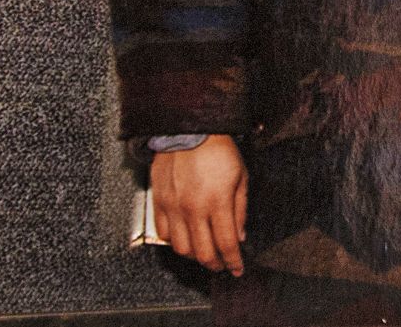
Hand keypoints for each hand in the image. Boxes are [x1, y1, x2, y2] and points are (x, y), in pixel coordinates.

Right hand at [150, 134, 247, 275]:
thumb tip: (239, 237)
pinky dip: (175, 242)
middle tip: (223, 265)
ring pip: (181, 248)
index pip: (226, 244)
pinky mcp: (159, 203)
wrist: (189, 131)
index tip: (237, 269)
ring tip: (206, 253)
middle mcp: (193, 209)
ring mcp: (174, 207)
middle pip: (202, 253)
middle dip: (215, 264)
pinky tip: (186, 239)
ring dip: (195, 256)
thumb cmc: (219, 151)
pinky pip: (164, 233)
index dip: (233, 261)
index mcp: (217, 202)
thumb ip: (240, 210)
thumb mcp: (241, 178)